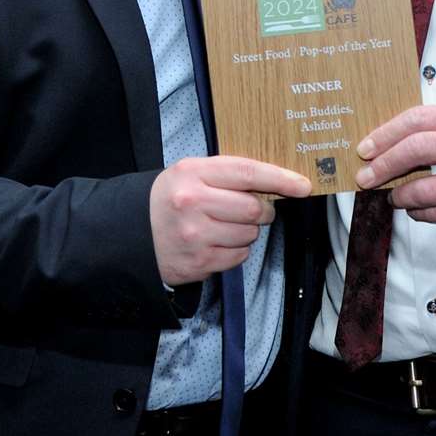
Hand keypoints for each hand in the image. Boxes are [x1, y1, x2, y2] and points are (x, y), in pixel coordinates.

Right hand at [150, 156, 311, 285]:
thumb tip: (278, 182)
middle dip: (262, 211)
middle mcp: (192, 203)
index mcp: (192, 173)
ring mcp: (195, 235)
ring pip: (249, 235)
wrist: (133, 233)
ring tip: (224, 226)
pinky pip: (238, 256)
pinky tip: (217, 242)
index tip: (303, 186)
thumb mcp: (191, 173)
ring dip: (247, 232)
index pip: (247, 172)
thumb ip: (228, 174)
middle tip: (252, 209)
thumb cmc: (170, 199)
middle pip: (253, 208)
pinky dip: (236, 250)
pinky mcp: (198, 263)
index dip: (280, 179)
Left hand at [353, 105, 435, 225]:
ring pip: (424, 190)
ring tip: (392, 195)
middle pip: (419, 150)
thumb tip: (380, 143)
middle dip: (385, 165)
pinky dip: (417, 212)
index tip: (365, 148)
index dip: (386, 134)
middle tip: (366, 176)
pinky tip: (414, 207)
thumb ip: (431, 128)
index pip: (419, 120)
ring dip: (399, 195)